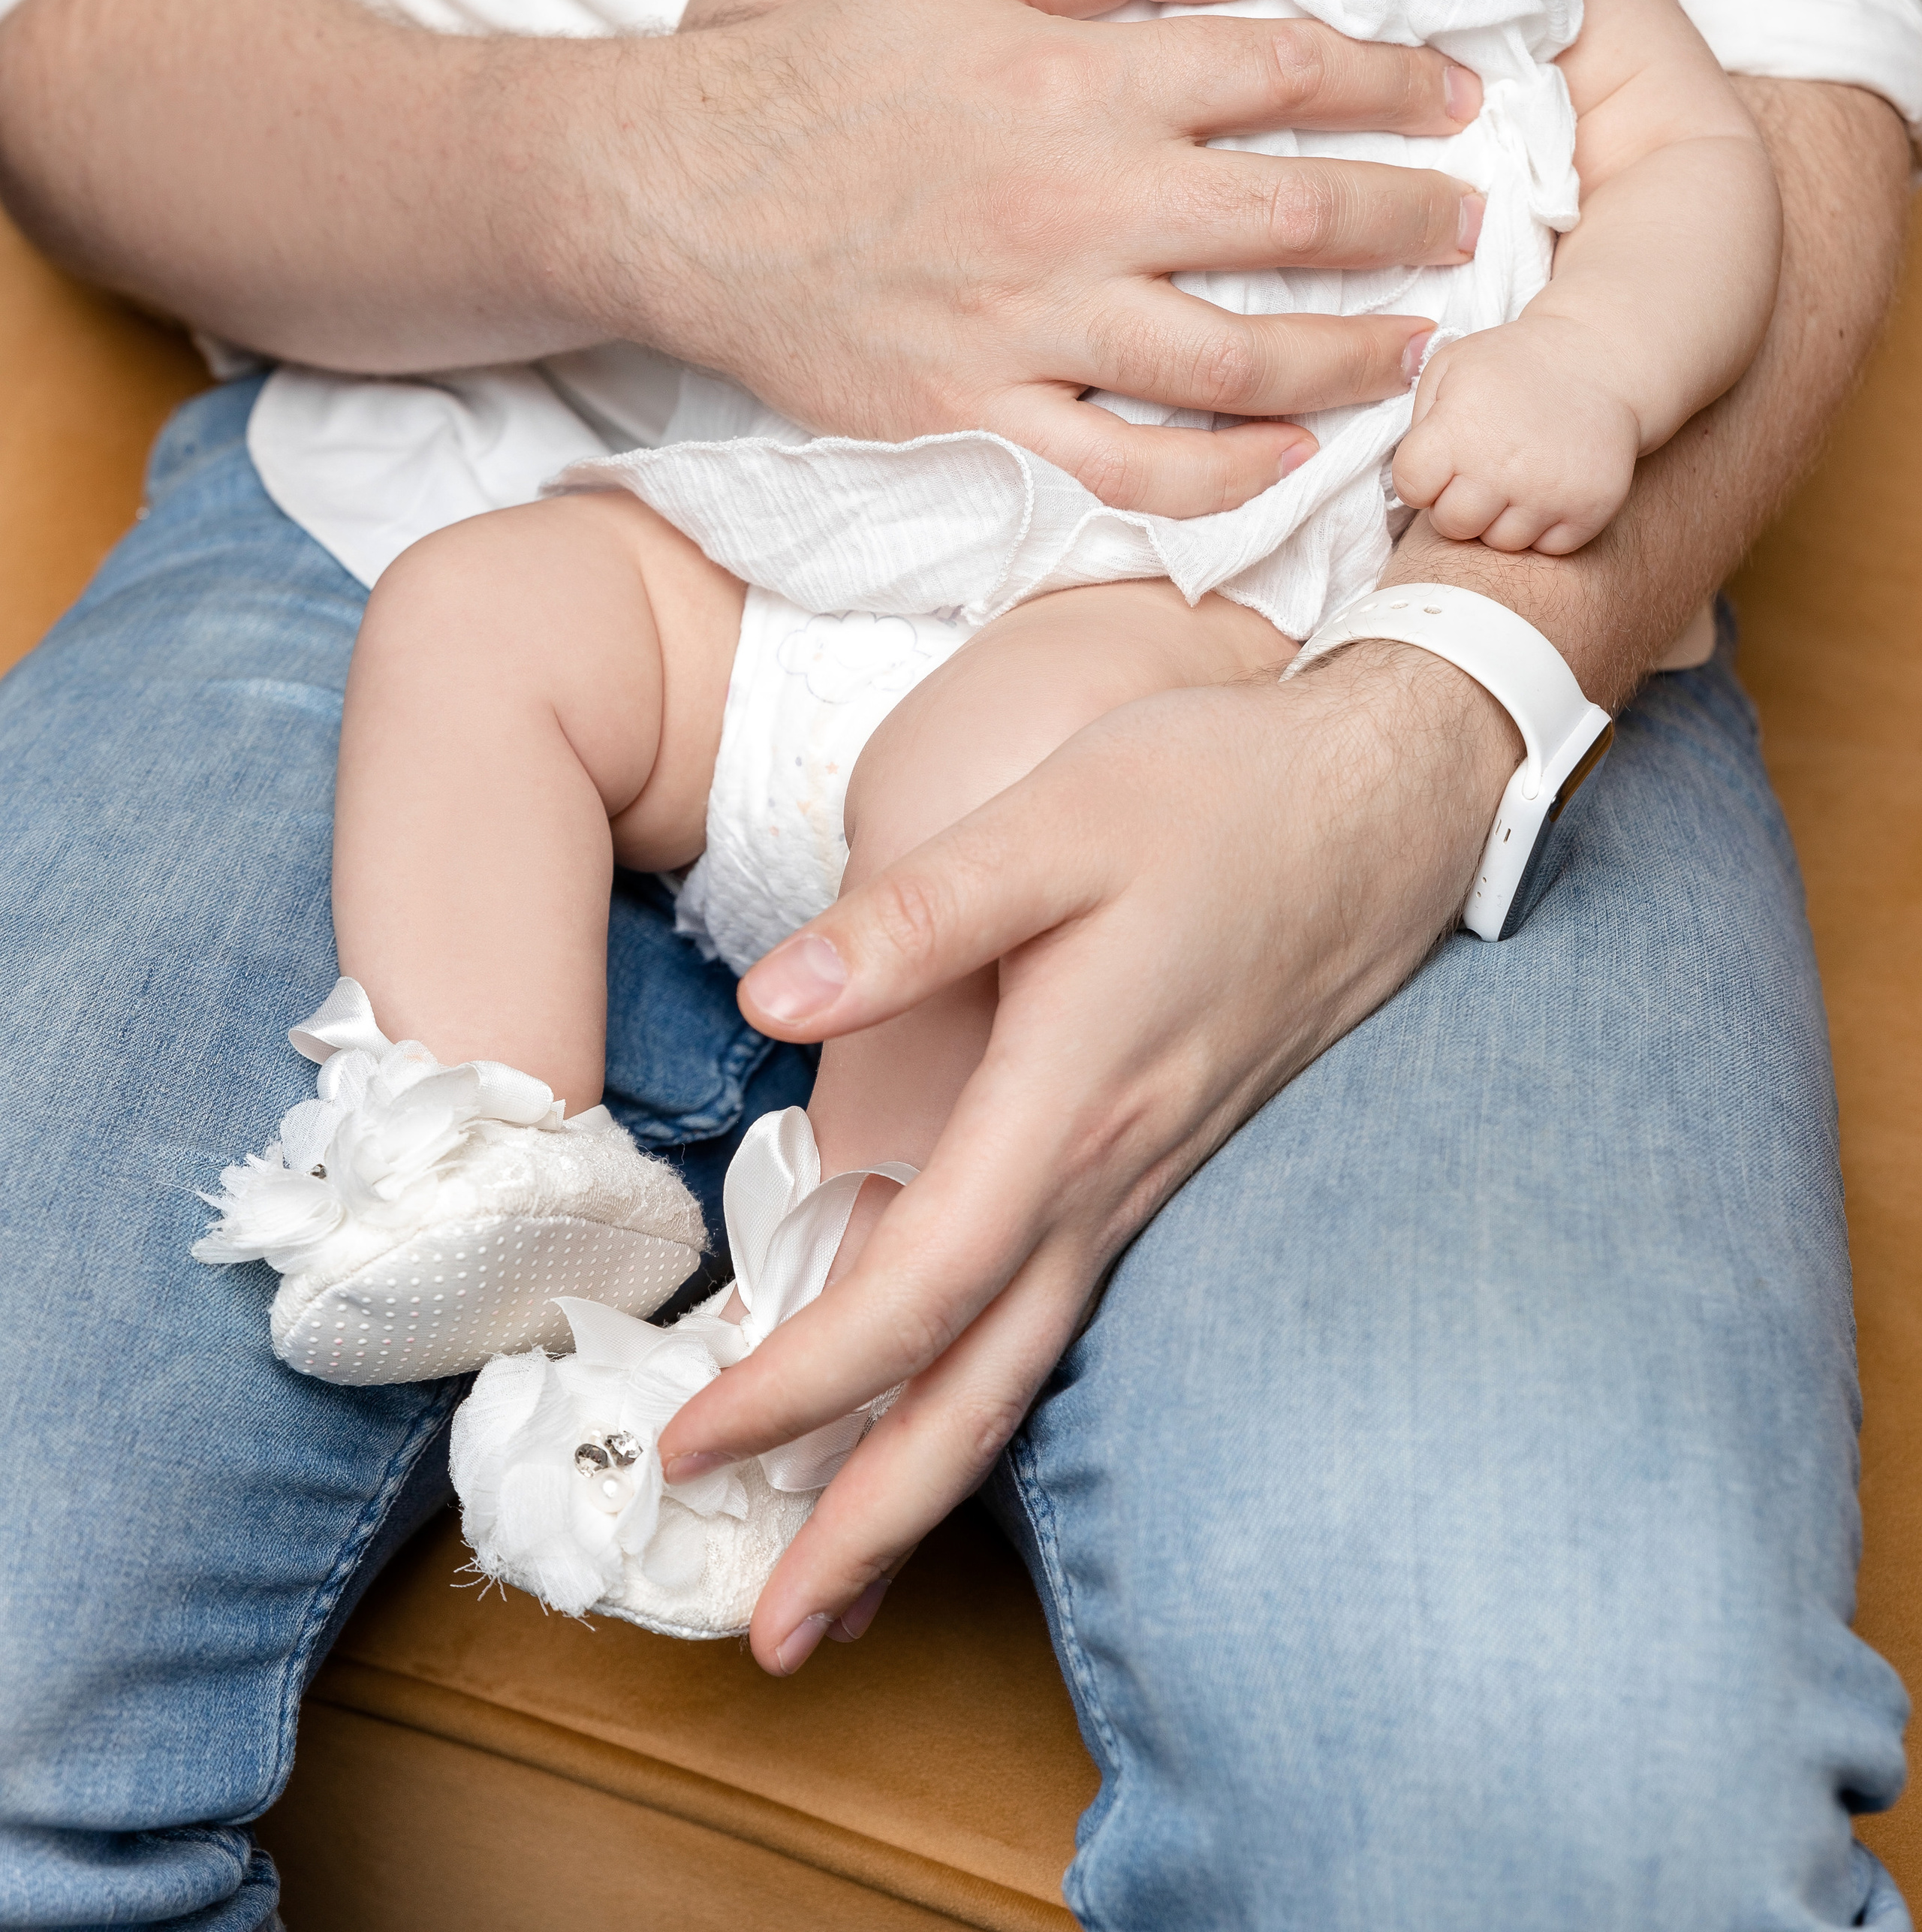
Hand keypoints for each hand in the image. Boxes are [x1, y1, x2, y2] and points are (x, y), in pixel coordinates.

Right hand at [638, 0, 1485, 517]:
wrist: (680, 193)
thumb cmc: (826, 73)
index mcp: (1075, 79)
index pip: (1283, 73)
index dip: (1391, 85)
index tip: (1457, 99)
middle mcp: (1073, 203)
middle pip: (1294, 218)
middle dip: (1409, 221)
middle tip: (1471, 226)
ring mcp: (1030, 321)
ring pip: (1239, 358)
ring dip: (1352, 356)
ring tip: (1418, 349)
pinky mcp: (981, 413)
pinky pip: (1129, 466)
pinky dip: (1222, 474)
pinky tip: (1290, 460)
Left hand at [654, 643, 1519, 1673]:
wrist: (1390, 795)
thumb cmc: (1219, 792)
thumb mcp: (1056, 818)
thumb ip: (915, 913)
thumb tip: (771, 994)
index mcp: (1068, 1103)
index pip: (915, 1293)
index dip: (801, 1385)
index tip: (695, 1445)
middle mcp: (1111, 1176)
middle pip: (981, 1397)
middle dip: (871, 1527)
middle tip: (772, 1643)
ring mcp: (1147, 1181)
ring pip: (1026, 1375)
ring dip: (929, 1490)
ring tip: (840, 1588)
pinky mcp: (1164, 1158)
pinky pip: (1061, 1317)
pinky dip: (987, 1397)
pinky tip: (948, 1412)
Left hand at [1394, 316, 1640, 553]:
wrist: (1600, 361)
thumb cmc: (1514, 364)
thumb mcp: (1449, 369)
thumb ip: (1419, 422)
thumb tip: (1412, 474)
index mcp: (1458, 432)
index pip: (1411, 487)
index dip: (1421, 477)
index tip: (1441, 461)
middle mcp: (1501, 469)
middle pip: (1453, 525)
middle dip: (1458, 504)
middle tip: (1479, 475)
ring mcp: (1548, 494)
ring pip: (1501, 542)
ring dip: (1502, 517)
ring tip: (1517, 477)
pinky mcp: (1589, 511)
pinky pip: (1548, 548)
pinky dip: (1546, 526)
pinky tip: (1548, 488)